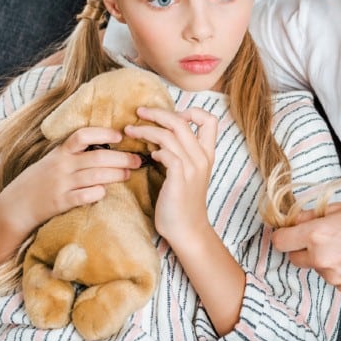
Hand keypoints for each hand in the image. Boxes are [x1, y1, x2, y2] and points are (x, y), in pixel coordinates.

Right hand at [0, 127, 139, 239]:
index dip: (102, 133)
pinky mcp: (61, 202)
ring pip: (95, 176)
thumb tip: (107, 145)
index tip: (120, 136)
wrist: (15, 205)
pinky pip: (84, 196)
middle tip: (138, 160)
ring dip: (116, 174)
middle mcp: (61, 166)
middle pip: (97, 157)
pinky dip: (98, 193)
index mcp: (60, 152)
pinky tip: (105, 191)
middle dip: (122, 158)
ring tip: (129, 174)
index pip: (82, 136)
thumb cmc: (41, 179)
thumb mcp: (54, 160)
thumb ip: (75, 153)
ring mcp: (61, 184)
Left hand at [127, 107, 217, 243]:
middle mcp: (202, 157)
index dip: (191, 111)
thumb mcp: (188, 173)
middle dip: (157, 113)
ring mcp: (192, 167)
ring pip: (169, 134)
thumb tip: (160, 137)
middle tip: (139, 112)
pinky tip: (148, 154)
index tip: (172, 116)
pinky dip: (154, 149)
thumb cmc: (183, 202)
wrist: (187, 229)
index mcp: (207, 153)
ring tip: (130, 130)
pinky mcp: (180, 177)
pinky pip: (167, 152)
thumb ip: (181, 153)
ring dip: (146, 129)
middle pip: (182, 121)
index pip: (210, 120)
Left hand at [271, 202, 340, 293]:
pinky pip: (332, 278)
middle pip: (294, 257)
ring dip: (322, 258)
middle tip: (321, 236)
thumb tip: (294, 220)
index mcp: (317, 234)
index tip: (289, 231)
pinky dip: (338, 269)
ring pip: (315, 268)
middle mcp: (321, 258)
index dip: (283, 234)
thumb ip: (312, 215)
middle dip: (301, 247)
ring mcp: (333, 277)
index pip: (280, 241)